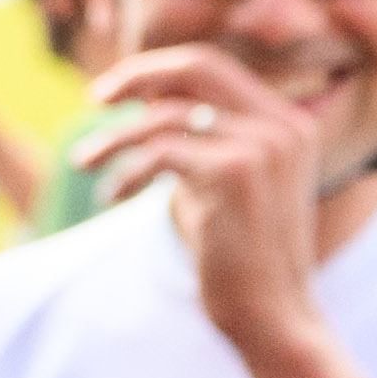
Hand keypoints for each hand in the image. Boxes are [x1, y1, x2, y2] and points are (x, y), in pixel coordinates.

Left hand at [78, 43, 338, 359]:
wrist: (273, 311)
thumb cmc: (243, 251)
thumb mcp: (229, 179)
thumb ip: (204, 136)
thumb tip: (148, 97)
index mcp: (291, 124)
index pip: (216, 66)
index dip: (159, 70)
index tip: (118, 92)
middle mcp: (284, 127)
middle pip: (198, 66)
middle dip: (136, 76)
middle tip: (95, 99)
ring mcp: (263, 147)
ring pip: (166, 114)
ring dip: (115, 138)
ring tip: (85, 162)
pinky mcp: (232, 173)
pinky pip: (158, 151)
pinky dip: (126, 172)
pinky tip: (113, 195)